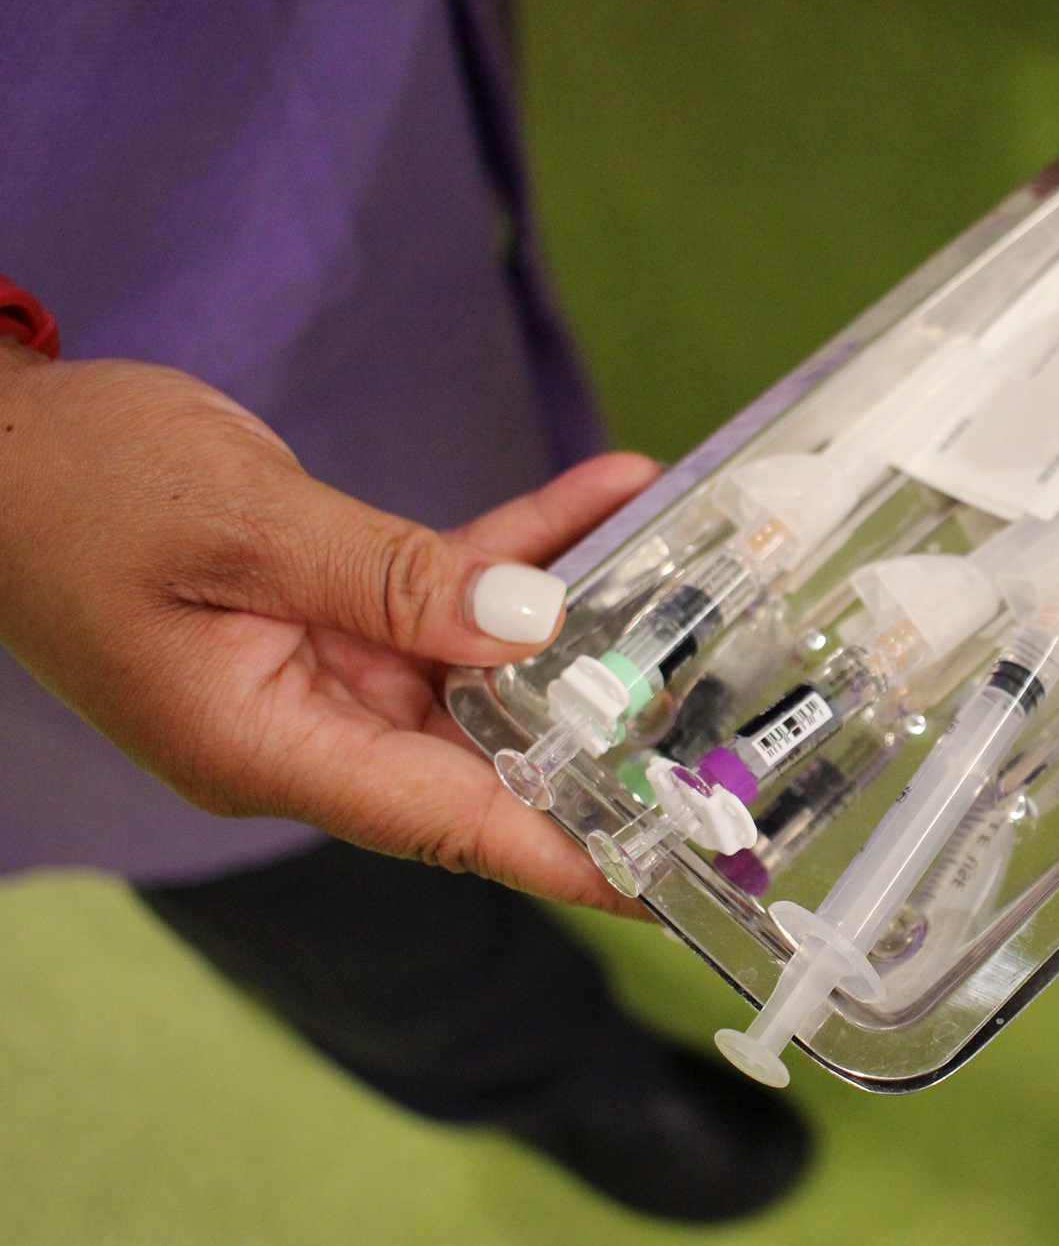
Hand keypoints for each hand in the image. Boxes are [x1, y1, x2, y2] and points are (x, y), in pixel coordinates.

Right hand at [0, 339, 658, 911]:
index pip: (448, 822)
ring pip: (488, 666)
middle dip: (602, 741)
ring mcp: (329, 672)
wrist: (0, 442)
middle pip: (486, 757)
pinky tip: (606, 495)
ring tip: (689, 573)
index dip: (564, 852)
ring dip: (582, 617)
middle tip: (724, 736)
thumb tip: (529, 624)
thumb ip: (392, 580)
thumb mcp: (241, 528)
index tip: (666, 879)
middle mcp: (310, 728)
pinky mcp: (340, 611)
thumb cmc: (78, 490)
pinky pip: (455, 591)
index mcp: (266, 745)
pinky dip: (525, 549)